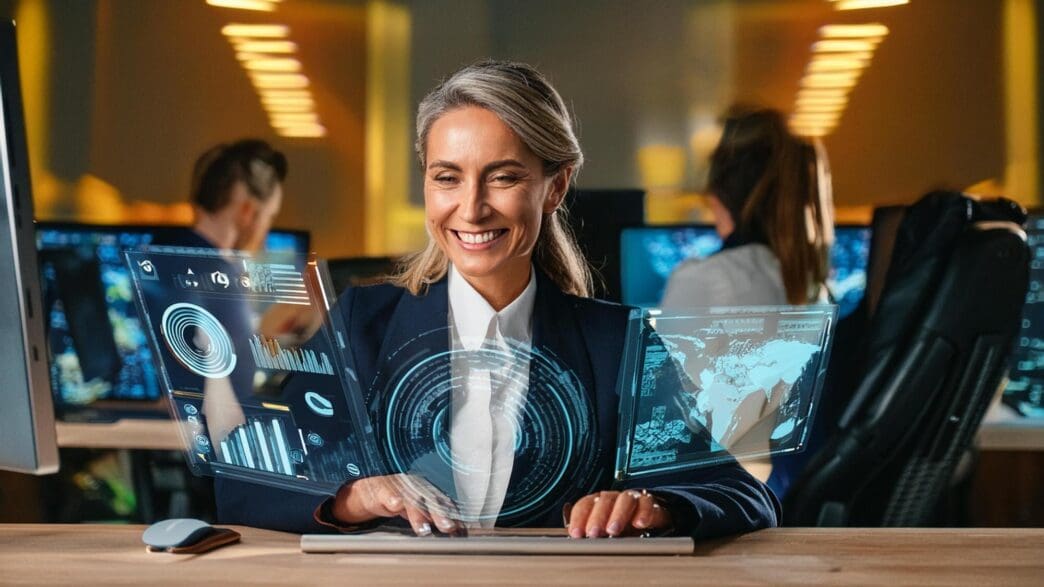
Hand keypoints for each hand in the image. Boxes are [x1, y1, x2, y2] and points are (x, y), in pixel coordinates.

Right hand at [330, 474, 463, 535]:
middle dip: (441, 514)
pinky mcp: (382, 488)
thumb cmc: (401, 500)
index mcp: (430, 492)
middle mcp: (418, 487)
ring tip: (423, 529)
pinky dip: (392, 497)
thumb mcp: (420, 510)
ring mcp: (400, 486)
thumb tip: (458, 533)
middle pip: (431, 500)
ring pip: (411, 499)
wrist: (373, 490)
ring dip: (418, 513)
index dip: (453, 516)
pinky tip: (396, 504)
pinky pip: (387, 492)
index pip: (445, 503)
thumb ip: (436, 519)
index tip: (461, 531)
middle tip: (448, 528)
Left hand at [564, 489, 671, 538]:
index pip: (585, 505)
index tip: (576, 533)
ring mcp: (632, 499)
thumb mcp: (604, 533)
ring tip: (613, 530)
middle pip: (604, 501)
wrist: (647, 519)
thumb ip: (591, 534)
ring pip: (625, 499)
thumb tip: (577, 542)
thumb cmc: (622, 527)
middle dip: (597, 517)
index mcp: (598, 503)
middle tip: (593, 533)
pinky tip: (639, 524)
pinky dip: (643, 513)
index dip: (579, 518)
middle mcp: (614, 499)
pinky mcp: (650, 504)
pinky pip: (647, 504)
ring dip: (618, 514)